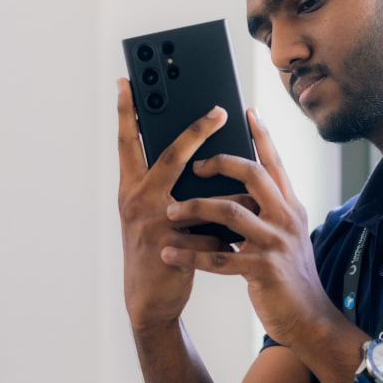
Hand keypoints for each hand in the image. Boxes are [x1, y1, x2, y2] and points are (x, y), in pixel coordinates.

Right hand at [116, 78, 245, 333]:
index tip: (128, 81)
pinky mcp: (170, 245)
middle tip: (218, 109)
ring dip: (233, 193)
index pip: (128, 142)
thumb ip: (170, 186)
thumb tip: (205, 157)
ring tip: (255, 189)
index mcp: (132, 187)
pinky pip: (212, 230)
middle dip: (195, 131)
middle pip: (169, 156)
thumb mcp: (155, 213)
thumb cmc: (158, 249)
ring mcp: (152, 222)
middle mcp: (137, 199)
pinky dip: (231, 233)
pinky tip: (242, 238)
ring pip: (202, 195)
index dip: (126, 111)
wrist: (150, 301)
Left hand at [161, 110, 342, 350]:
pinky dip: (190, 255)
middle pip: (252, 174)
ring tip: (170, 212)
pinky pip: (220, 257)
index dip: (261, 135)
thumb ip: (267, 211)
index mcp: (290, 206)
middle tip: (193, 164)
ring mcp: (275, 243)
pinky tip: (169, 254)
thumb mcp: (285, 235)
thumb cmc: (289, 276)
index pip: (274, 162)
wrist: (309, 318)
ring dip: (195, 209)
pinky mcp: (263, 270)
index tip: (247, 110)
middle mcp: (286, 218)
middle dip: (219, 163)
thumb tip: (240, 190)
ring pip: (230, 212)